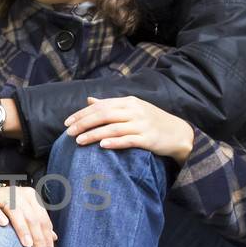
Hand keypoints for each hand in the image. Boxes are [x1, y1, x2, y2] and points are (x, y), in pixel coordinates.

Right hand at [0, 184, 55, 246]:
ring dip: (22, 229)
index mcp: (31, 197)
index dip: (47, 238)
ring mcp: (3, 195)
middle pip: (32, 218)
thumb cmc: (7, 210)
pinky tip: (3, 224)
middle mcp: (19, 193)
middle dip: (38, 239)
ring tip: (27, 245)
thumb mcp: (24, 214)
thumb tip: (54, 238)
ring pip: (16, 212)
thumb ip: (38, 224)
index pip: (43, 220)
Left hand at [64, 96, 194, 162]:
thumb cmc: (152, 121)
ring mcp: (142, 125)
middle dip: (84, 123)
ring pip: (113, 128)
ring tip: (79, 141)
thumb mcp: (132, 108)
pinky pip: (128, 140)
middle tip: (68, 133)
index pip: (100, 106)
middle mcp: (134, 111)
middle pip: (104, 115)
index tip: (67, 122)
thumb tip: (89, 100)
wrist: (178, 132)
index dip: (82, 114)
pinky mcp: (148, 139)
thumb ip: (110, 105)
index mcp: (128, 102)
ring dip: (94, 134)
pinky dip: (114, 142)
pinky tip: (102, 146)